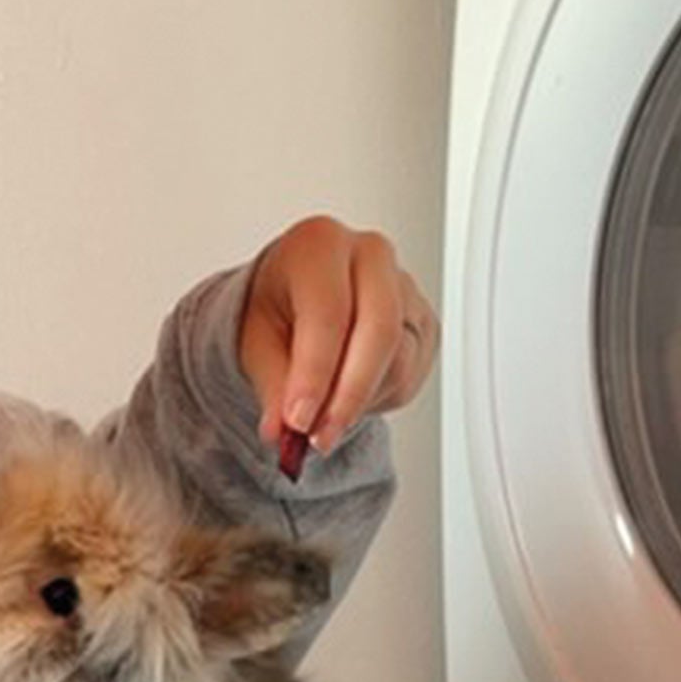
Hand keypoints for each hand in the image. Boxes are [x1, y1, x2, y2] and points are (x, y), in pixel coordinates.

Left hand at [237, 217, 437, 459]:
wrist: (297, 299)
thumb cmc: (277, 306)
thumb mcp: (255, 342)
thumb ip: (272, 385)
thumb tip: (282, 430)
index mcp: (320, 244)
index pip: (328, 313)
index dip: (315, 374)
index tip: (299, 421)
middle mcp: (369, 254)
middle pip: (380, 331)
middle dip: (348, 396)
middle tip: (318, 437)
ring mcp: (405, 287)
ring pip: (399, 361)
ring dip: (358, 402)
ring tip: (322, 408)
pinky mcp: (425, 322)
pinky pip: (413, 374)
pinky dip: (378, 398)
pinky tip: (349, 389)